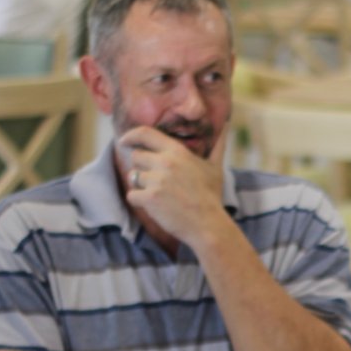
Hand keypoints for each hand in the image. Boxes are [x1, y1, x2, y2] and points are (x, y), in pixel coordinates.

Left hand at [119, 126, 227, 247]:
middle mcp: (165, 162)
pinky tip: (156, 206)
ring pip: (133, 177)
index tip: (123, 140)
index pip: (145, 134)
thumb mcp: (215, 167)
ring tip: (161, 195)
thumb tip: (227, 125)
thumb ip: (217, 145)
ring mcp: (156, 180)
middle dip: (142, 168)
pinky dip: (139, 202)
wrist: (208, 224)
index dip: (131, 135)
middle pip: (136, 157)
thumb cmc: (211, 196)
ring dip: (142, 186)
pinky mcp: (150, 198)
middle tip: (156, 181)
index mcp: (178, 151)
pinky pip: (132, 195)